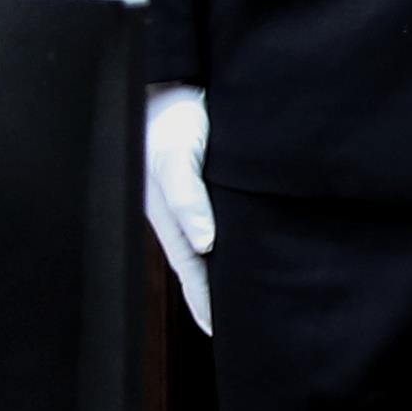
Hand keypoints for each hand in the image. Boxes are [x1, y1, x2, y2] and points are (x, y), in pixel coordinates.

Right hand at [143, 84, 216, 332]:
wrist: (174, 77)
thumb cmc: (171, 116)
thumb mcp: (174, 155)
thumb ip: (188, 196)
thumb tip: (207, 244)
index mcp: (164, 214)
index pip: (189, 269)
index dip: (204, 300)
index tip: (221, 332)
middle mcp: (176, 212)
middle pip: (197, 263)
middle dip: (213, 295)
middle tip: (240, 328)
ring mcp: (187, 198)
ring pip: (205, 245)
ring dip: (222, 270)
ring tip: (246, 300)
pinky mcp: (201, 181)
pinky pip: (213, 221)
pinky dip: (226, 243)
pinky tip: (240, 251)